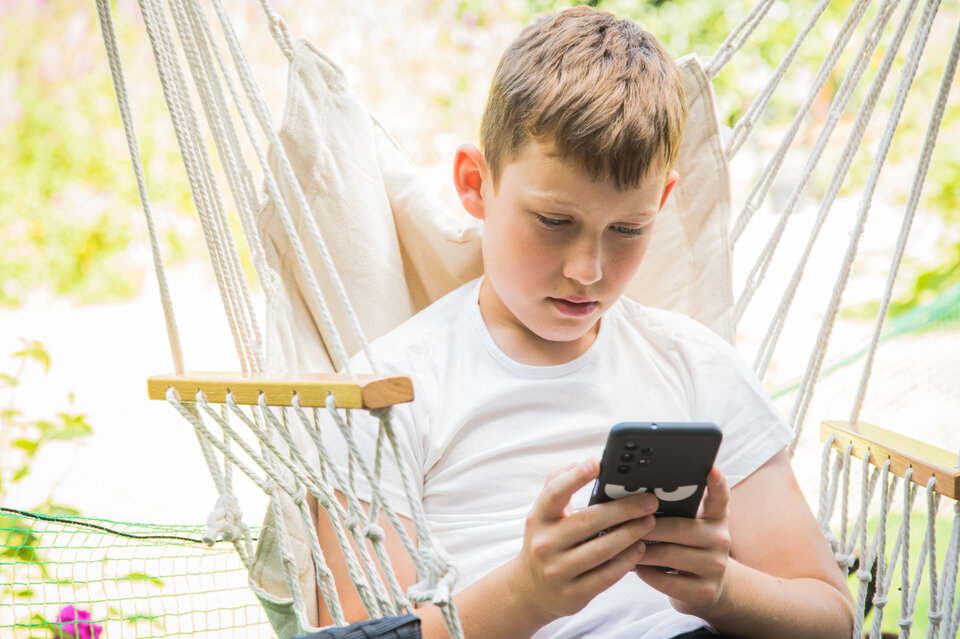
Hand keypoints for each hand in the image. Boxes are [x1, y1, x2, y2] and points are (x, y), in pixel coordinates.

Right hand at [510, 459, 658, 624]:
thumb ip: (558, 485)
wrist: (531, 590)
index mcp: (539, 518)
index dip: (575, 477)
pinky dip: (627, 561)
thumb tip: (579, 462)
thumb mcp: (543, 514)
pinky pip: (606, 576)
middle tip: (649, 501)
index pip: (555, 493)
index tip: (597, 464)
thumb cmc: (547, 541)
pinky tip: (640, 549)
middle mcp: (545, 543)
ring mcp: (558, 570)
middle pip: (589, 520)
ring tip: (650, 522)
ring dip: (630, 534)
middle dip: (624, 509)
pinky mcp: (574, 593)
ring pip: (602, 550)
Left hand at [633, 467, 731, 614]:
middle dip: (646, 526)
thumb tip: (635, 496)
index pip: (720, 497)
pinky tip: (635, 567)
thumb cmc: (687, 549)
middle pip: (679, 528)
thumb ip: (675, 510)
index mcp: (716, 517)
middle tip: (621, 522)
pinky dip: (647, 573)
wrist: (710, 588)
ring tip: (621, 544)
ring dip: (641, 550)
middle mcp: (721, 539)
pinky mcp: (705, 591)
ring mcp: (716, 567)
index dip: (717, 482)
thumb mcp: (690, 526)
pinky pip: (668, 581)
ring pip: (670, 554)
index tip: (711, 468)